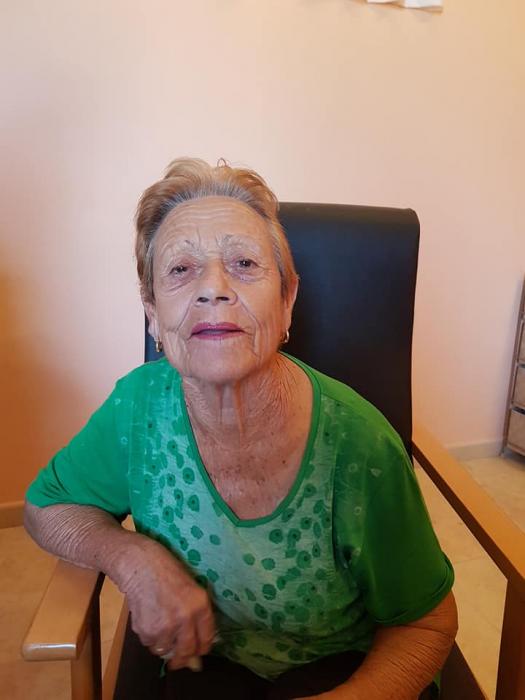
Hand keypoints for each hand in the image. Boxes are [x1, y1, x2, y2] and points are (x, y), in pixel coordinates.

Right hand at [113, 535, 215, 670]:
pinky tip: (149, 617)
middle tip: (178, 655)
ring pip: (166, 650)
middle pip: (187, 651)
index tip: (198, 651)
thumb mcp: (191, 588)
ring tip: (159, 623)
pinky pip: (149, 643)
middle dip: (183, 656)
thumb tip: (198, 645)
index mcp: (200, 605)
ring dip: (163, 643)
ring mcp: (165, 626)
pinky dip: (149, 636)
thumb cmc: (166, 569)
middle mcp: (185, 618)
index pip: (206, 639)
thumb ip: (197, 614)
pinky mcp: (146, 630)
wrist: (139, 563)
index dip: (202, 648)